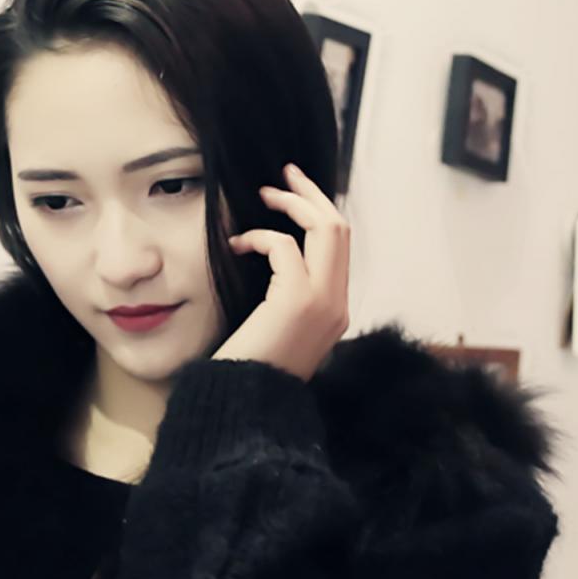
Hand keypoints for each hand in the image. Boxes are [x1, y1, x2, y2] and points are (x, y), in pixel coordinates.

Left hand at [212, 162, 350, 381]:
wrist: (246, 404)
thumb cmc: (250, 369)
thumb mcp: (278, 329)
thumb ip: (288, 297)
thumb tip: (276, 259)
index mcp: (336, 309)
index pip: (341, 247)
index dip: (320, 213)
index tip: (295, 193)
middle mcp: (338, 303)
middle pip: (340, 228)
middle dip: (312, 195)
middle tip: (285, 174)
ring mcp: (323, 302)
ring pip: (327, 229)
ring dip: (293, 204)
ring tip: (264, 195)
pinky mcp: (298, 300)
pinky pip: (285, 247)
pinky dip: (261, 237)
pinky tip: (237, 245)